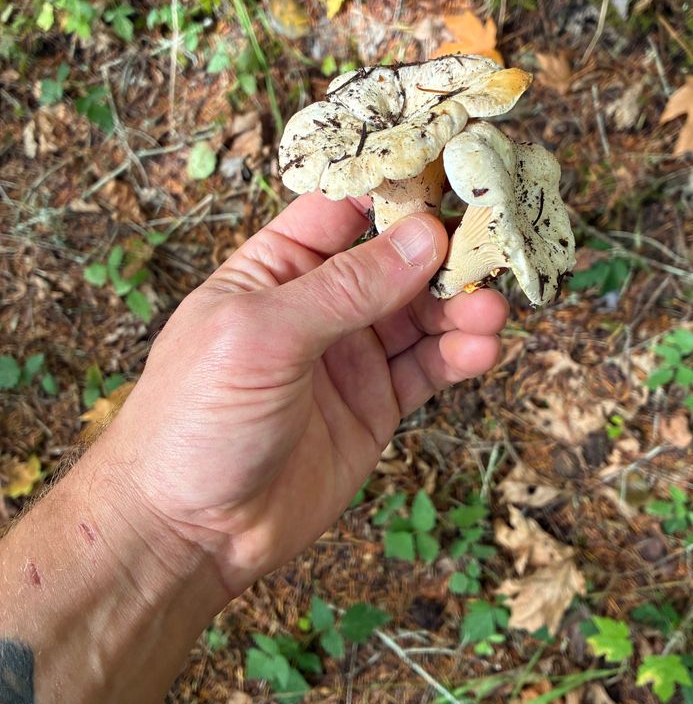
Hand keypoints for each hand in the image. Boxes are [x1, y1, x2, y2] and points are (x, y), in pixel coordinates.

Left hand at [98, 194, 506, 596]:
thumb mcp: (263, 337)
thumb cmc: (195, 419)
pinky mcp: (375, 406)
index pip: (345, 208)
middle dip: (445, 251)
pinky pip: (427, 370)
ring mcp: (349, 356)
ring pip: (421, 315)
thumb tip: (424, 236)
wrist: (187, 533)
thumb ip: (346, 287)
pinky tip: (481, 350)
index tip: (455, 171)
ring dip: (460, 307)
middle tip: (493, 245)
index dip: (397, 188)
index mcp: (276, 268)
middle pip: (396, 260)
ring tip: (490, 310)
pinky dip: (459, 356)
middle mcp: (318, 305)